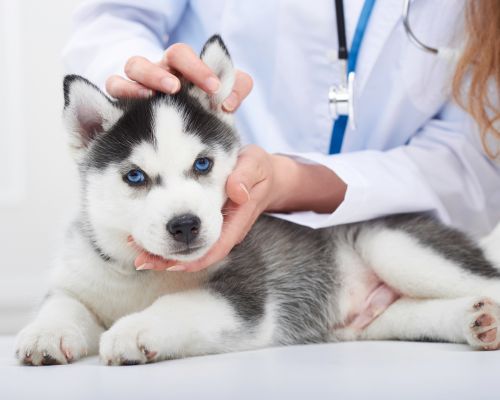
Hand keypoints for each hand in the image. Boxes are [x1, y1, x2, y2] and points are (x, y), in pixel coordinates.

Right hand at [105, 43, 252, 111]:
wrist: (168, 134)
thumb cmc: (196, 110)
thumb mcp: (219, 100)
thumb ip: (234, 92)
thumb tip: (228, 103)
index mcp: (184, 68)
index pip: (190, 56)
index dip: (200, 67)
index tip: (214, 88)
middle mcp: (162, 71)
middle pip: (167, 56)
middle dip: (177, 69)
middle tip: (182, 87)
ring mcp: (140, 82)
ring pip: (135, 65)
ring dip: (149, 77)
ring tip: (158, 93)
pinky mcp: (121, 98)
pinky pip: (113, 85)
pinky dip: (123, 89)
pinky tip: (135, 104)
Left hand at [133, 146, 347, 271]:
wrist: (265, 175)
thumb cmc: (259, 169)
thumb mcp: (256, 165)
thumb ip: (247, 175)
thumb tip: (238, 191)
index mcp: (237, 220)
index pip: (215, 246)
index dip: (193, 257)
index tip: (170, 262)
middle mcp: (225, 231)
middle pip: (197, 254)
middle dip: (170, 259)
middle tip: (142, 260)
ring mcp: (215, 229)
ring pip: (189, 248)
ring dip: (164, 252)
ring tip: (137, 252)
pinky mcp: (207, 223)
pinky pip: (187, 237)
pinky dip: (167, 239)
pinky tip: (147, 236)